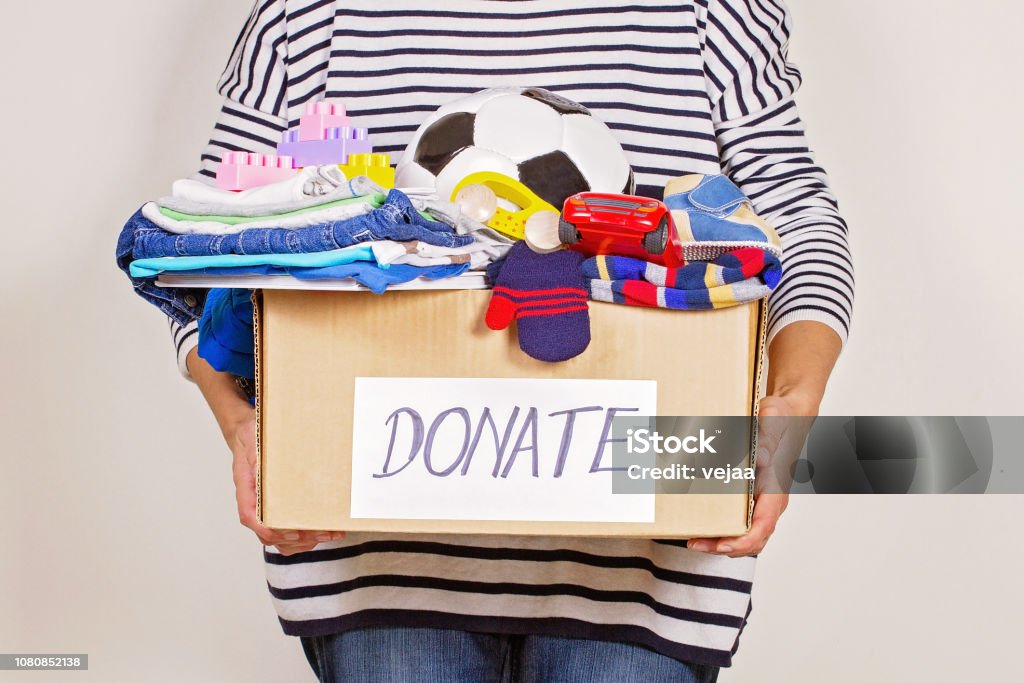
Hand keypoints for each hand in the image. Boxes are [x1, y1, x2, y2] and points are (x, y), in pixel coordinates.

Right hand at [229, 414, 345, 554]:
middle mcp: (254, 501)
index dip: (269, 528)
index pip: (250, 515)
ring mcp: (266, 507)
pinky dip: (305, 537)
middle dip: (298, 538)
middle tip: (323, 532)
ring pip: (280, 538)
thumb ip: (262, 450)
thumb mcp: (255, 437)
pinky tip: (325, 532)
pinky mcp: (278, 507)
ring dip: (304, 541)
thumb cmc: (253, 437)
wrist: (250, 434)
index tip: (292, 530)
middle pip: (269, 533)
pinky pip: (288, 532)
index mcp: (246, 485)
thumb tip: (276, 458)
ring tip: (330, 533)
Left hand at [687, 392, 816, 557]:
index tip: (722, 545)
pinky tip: (700, 525)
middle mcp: (770, 500)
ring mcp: (760, 501)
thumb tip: (759, 459)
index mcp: (776, 487)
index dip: (743, 541)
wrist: (787, 416)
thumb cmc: (782, 418)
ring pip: (744, 534)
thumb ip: (768, 436)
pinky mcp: (750, 497)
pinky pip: (738, 521)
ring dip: (720, 541)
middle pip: (752, 538)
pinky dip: (721, 529)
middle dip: (724, 546)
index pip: (764, 525)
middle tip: (694, 543)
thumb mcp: (775, 419)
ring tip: (693, 540)